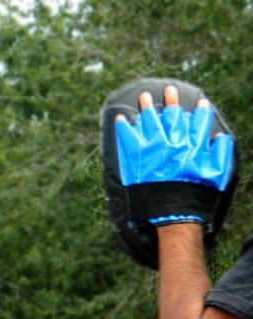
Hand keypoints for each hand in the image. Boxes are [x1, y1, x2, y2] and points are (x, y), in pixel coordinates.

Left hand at [114, 85, 233, 225]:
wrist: (172, 210)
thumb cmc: (196, 194)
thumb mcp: (216, 173)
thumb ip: (220, 153)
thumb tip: (220, 138)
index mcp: (193, 144)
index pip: (198, 122)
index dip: (200, 111)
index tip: (200, 102)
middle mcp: (174, 140)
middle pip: (173, 115)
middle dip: (172, 101)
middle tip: (169, 89)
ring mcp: (154, 145)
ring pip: (150, 119)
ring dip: (147, 106)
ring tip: (143, 96)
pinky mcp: (136, 154)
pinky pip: (127, 135)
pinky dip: (123, 126)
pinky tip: (120, 117)